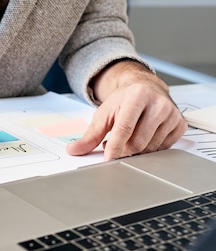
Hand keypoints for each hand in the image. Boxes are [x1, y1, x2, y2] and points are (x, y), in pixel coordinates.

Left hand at [66, 61, 186, 160]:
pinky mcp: (180, 124)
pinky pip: (162, 148)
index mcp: (137, 96)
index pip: (125, 128)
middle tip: (115, 142)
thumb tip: (73, 150)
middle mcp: (158, 103)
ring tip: (130, 136)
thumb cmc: (123, 102)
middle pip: (138, 142)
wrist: (144, 88)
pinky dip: (150, 148)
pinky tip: (144, 136)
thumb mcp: (103, 115)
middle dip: (123, 149)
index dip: (115, 147)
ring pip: (150, 148)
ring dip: (136, 150)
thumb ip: (89, 135)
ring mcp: (172, 114)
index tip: (108, 160)